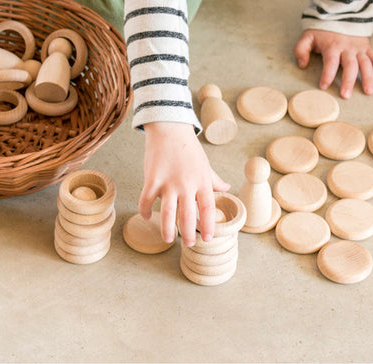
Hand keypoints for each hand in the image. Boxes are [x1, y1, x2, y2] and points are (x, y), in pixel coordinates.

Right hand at [141, 121, 229, 246]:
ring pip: (168, 213)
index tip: (207, 238)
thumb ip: (214, 179)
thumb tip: (227, 187)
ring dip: (167, 229)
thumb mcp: (205, 164)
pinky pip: (146, 200)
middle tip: (188, 243)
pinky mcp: (152, 178)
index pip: (208, 208)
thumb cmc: (188, 147)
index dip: (208, 225)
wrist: (169, 128)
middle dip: (188, 234)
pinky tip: (147, 216)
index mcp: (202, 181)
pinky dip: (145, 211)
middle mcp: (186, 184)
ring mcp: (168, 182)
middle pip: (188, 216)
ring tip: (168, 239)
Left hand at [294, 29, 372, 97]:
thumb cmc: (321, 30)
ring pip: (366, 63)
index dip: (327, 75)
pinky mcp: (366, 47)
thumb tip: (302, 65)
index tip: (324, 86)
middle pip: (350, 65)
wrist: (339, 14)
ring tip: (368, 92)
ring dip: (367, 78)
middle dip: (348, 81)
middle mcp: (347, 47)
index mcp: (332, 46)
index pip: (330, 62)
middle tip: (345, 95)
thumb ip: (301, 50)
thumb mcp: (307, 37)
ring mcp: (359, 48)